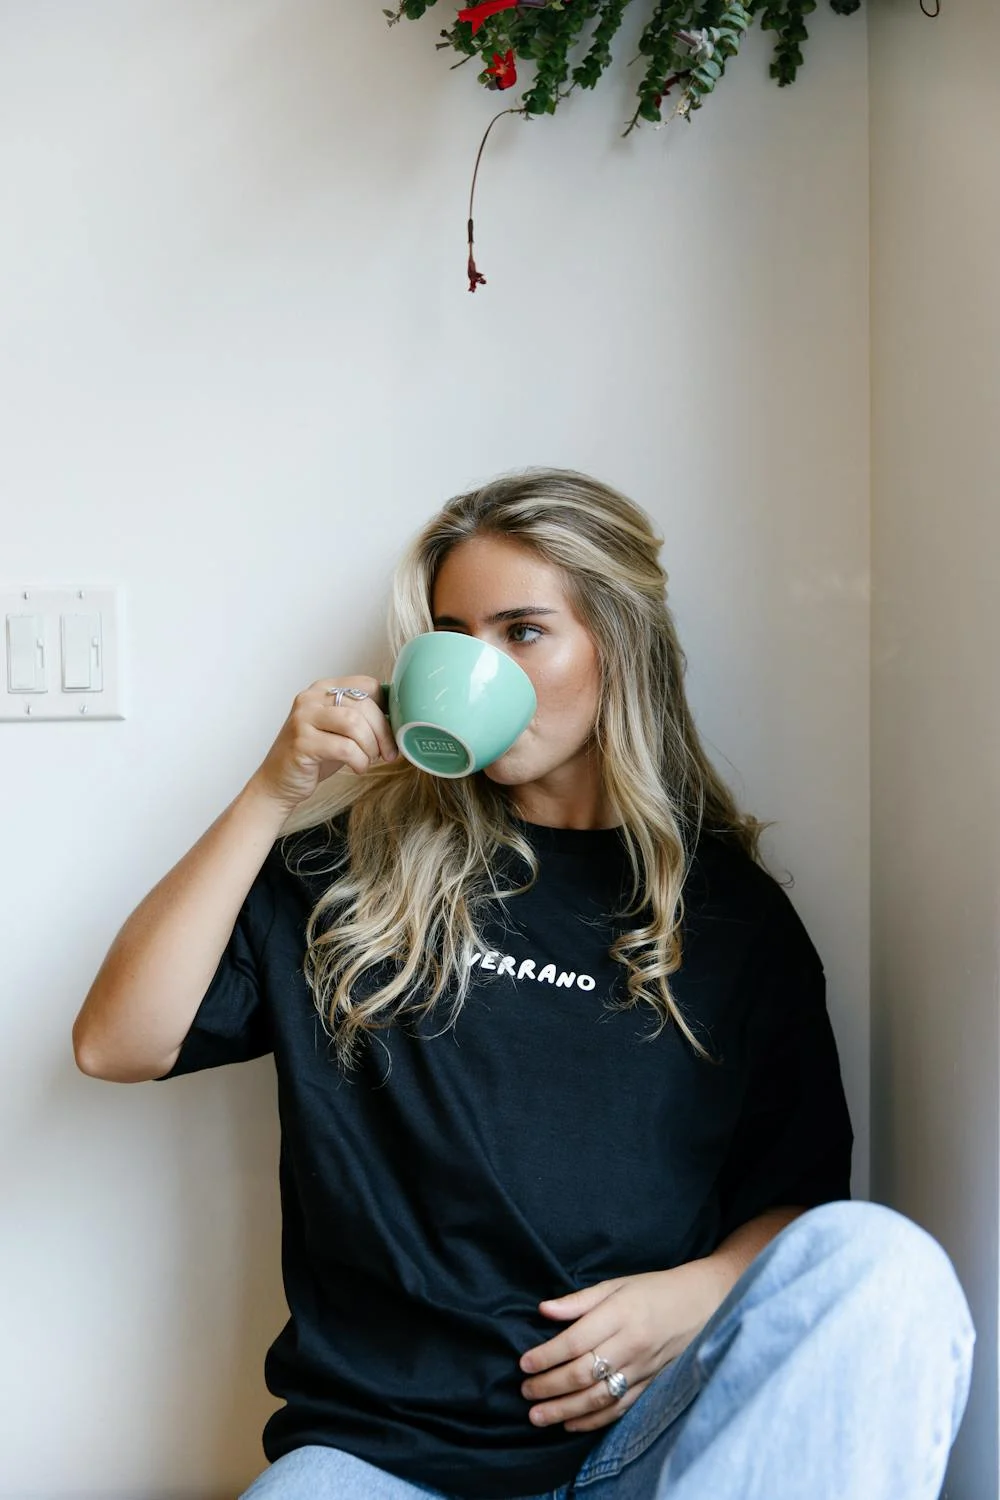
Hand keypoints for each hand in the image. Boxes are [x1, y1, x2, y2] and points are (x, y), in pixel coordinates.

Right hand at [250, 675, 397, 812]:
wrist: (278, 782)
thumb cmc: (314, 756)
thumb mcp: (340, 730)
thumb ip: (362, 717)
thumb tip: (399, 717)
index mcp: (324, 688)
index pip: (368, 685)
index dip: (386, 708)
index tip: (391, 730)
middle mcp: (311, 698)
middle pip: (364, 705)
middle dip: (383, 733)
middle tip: (387, 753)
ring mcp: (304, 718)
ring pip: (355, 724)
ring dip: (371, 747)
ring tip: (368, 760)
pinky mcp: (302, 742)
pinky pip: (345, 748)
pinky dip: (359, 761)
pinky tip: (357, 768)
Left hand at [518, 1260, 728, 1433]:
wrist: (702, 1305)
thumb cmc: (653, 1290)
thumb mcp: (617, 1284)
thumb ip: (579, 1300)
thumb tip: (544, 1310)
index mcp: (621, 1314)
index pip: (576, 1341)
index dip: (547, 1355)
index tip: (524, 1363)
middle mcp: (631, 1345)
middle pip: (583, 1373)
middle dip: (549, 1386)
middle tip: (525, 1392)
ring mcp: (643, 1370)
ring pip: (598, 1397)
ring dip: (565, 1410)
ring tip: (537, 1416)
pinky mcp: (651, 1386)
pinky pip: (619, 1409)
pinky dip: (593, 1421)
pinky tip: (570, 1424)